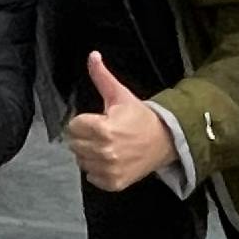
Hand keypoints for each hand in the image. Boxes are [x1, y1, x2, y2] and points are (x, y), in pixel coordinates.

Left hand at [62, 50, 170, 191]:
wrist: (165, 140)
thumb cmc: (139, 117)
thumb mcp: (120, 95)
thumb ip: (102, 77)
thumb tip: (92, 55)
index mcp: (103, 129)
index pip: (73, 126)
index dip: (83, 121)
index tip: (97, 120)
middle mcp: (105, 151)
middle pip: (74, 145)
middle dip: (85, 137)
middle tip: (102, 133)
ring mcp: (109, 169)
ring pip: (81, 162)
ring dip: (90, 154)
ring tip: (107, 146)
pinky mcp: (114, 183)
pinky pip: (92, 178)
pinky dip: (98, 171)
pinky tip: (111, 160)